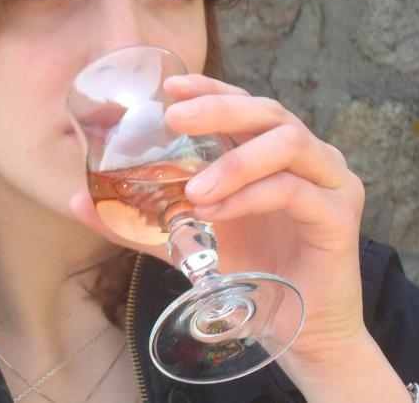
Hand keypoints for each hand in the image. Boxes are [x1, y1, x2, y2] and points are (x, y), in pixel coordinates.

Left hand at [69, 73, 368, 365]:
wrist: (298, 332)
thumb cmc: (250, 276)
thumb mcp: (186, 242)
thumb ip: (140, 220)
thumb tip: (77, 200)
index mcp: (273, 155)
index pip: (245, 105)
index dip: (211, 90)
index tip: (170, 86)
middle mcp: (307, 158)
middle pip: (268, 111)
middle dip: (218, 109)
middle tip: (174, 117)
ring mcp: (330, 182)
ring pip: (288, 143)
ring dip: (235, 161)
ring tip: (195, 190)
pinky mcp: (340, 215)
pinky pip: (295, 190)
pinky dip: (251, 196)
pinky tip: (217, 212)